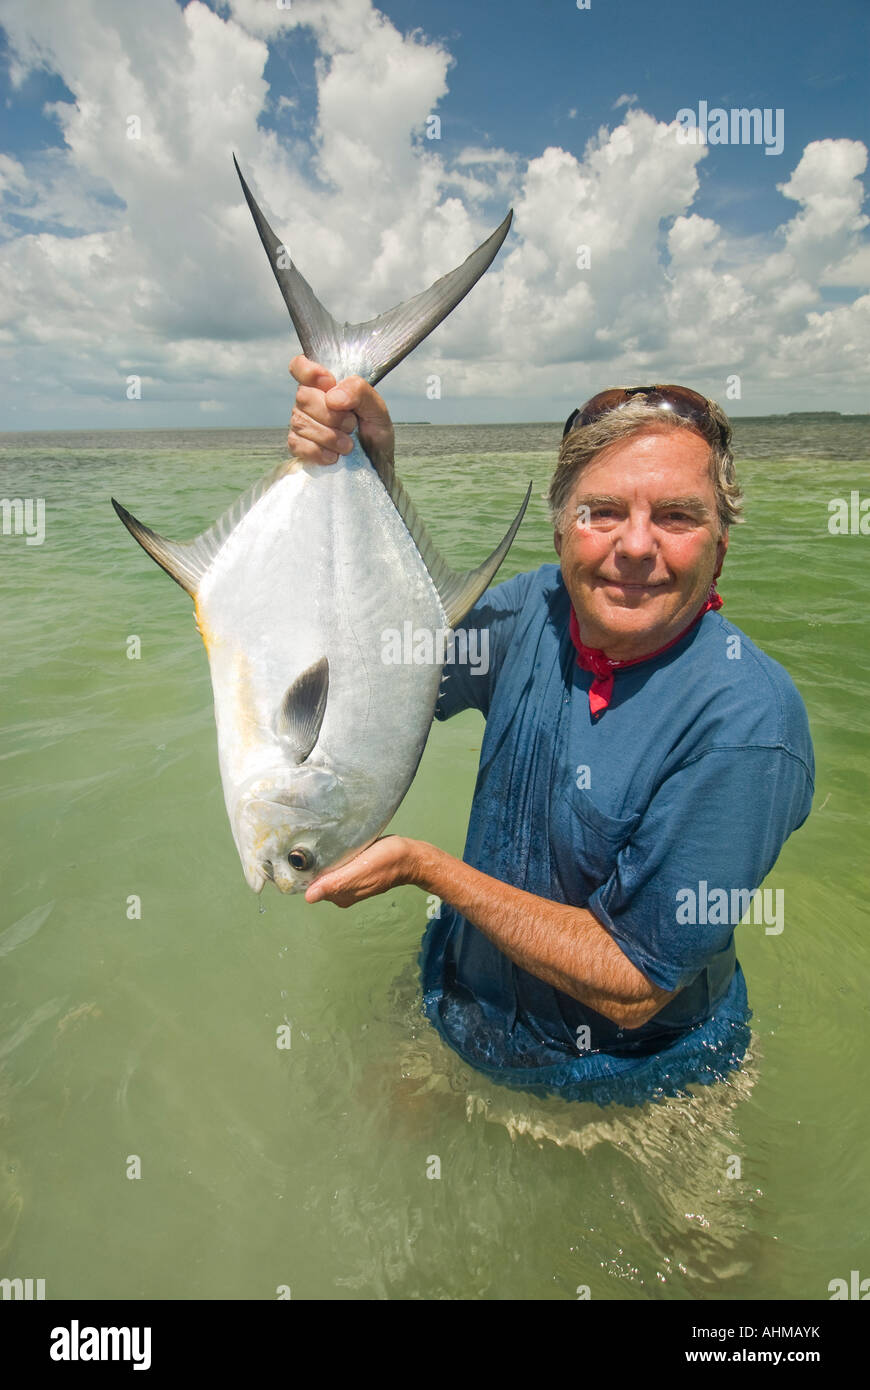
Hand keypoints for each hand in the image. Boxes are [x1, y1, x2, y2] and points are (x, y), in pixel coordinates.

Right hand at [288, 356, 395, 466]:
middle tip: (351, 424)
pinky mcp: (297, 445)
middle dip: (333, 415)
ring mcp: (301, 423)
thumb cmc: (374, 431)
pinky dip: (319, 452)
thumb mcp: (377, 407)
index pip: (300, 366)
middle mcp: (308, 401)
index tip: (329, 383)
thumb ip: (359, 392)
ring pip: (302, 422)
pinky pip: (298, 444)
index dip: (309, 372)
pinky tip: (334, 455)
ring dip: (330, 437)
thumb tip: (332, 397)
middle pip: (304, 396)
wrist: (375, 462)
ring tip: (348, 444)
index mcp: (326, 385)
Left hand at [305, 836, 422, 907]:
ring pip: (326, 870)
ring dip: (323, 859)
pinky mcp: (354, 870)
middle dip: (313, 864)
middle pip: (317, 878)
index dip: (304, 873)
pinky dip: (334, 856)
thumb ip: (336, 883)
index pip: (311, 886)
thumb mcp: (359, 870)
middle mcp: (342, 891)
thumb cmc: (387, 861)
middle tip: (314, 844)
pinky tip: (338, 847)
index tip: (301, 856)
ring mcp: (348, 881)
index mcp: (340, 895)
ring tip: (326, 843)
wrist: (409, 856)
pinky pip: (336, 864)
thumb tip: (309, 897)